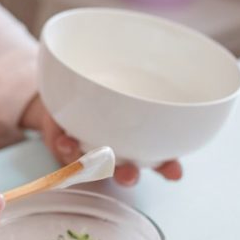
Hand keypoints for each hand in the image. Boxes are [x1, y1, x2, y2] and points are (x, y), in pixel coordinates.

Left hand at [19, 95, 182, 186]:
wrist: (69, 87)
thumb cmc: (108, 88)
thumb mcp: (133, 82)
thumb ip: (149, 79)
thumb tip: (175, 65)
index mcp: (137, 137)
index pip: (158, 158)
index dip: (168, 168)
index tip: (174, 173)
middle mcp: (114, 148)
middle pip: (125, 169)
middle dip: (128, 175)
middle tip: (129, 174)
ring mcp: (88, 149)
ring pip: (94, 165)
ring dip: (93, 166)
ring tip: (93, 161)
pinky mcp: (64, 143)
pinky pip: (64, 149)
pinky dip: (65, 146)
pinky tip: (66, 142)